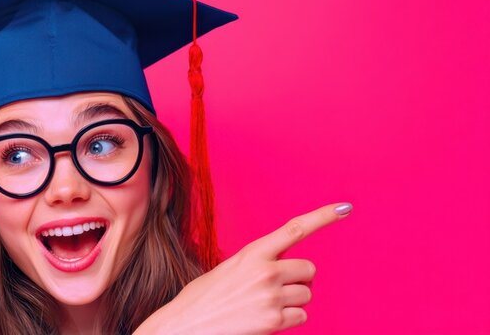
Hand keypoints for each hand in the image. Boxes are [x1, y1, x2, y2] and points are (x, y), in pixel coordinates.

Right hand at [135, 202, 351, 334]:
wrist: (185, 325)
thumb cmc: (204, 298)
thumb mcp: (228, 269)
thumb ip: (257, 263)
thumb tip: (285, 268)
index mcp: (253, 253)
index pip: (294, 229)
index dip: (323, 217)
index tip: (345, 208)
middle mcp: (266, 271)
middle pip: (308, 269)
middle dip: (298, 279)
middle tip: (274, 287)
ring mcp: (271, 296)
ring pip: (307, 294)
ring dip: (292, 300)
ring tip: (264, 305)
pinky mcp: (274, 321)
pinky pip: (301, 316)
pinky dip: (288, 319)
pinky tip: (265, 319)